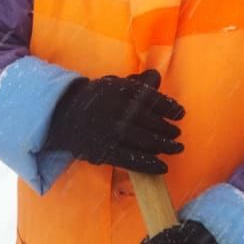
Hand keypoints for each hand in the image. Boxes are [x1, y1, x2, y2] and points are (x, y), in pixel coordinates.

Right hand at [43, 69, 183, 174]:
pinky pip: (131, 160)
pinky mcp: (104, 151)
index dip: (168, 107)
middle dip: (167, 129)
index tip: (180, 113)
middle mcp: (115, 110)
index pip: (150, 98)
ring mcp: (110, 132)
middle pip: (150, 121)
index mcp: (118, 90)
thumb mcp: (113, 85)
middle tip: (177, 133)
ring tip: (176, 148)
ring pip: (144, 140)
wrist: (63, 116)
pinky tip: (162, 167)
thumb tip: (156, 76)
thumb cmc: (95, 99)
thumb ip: (136, 83)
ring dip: (164, 146)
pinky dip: (149, 165)